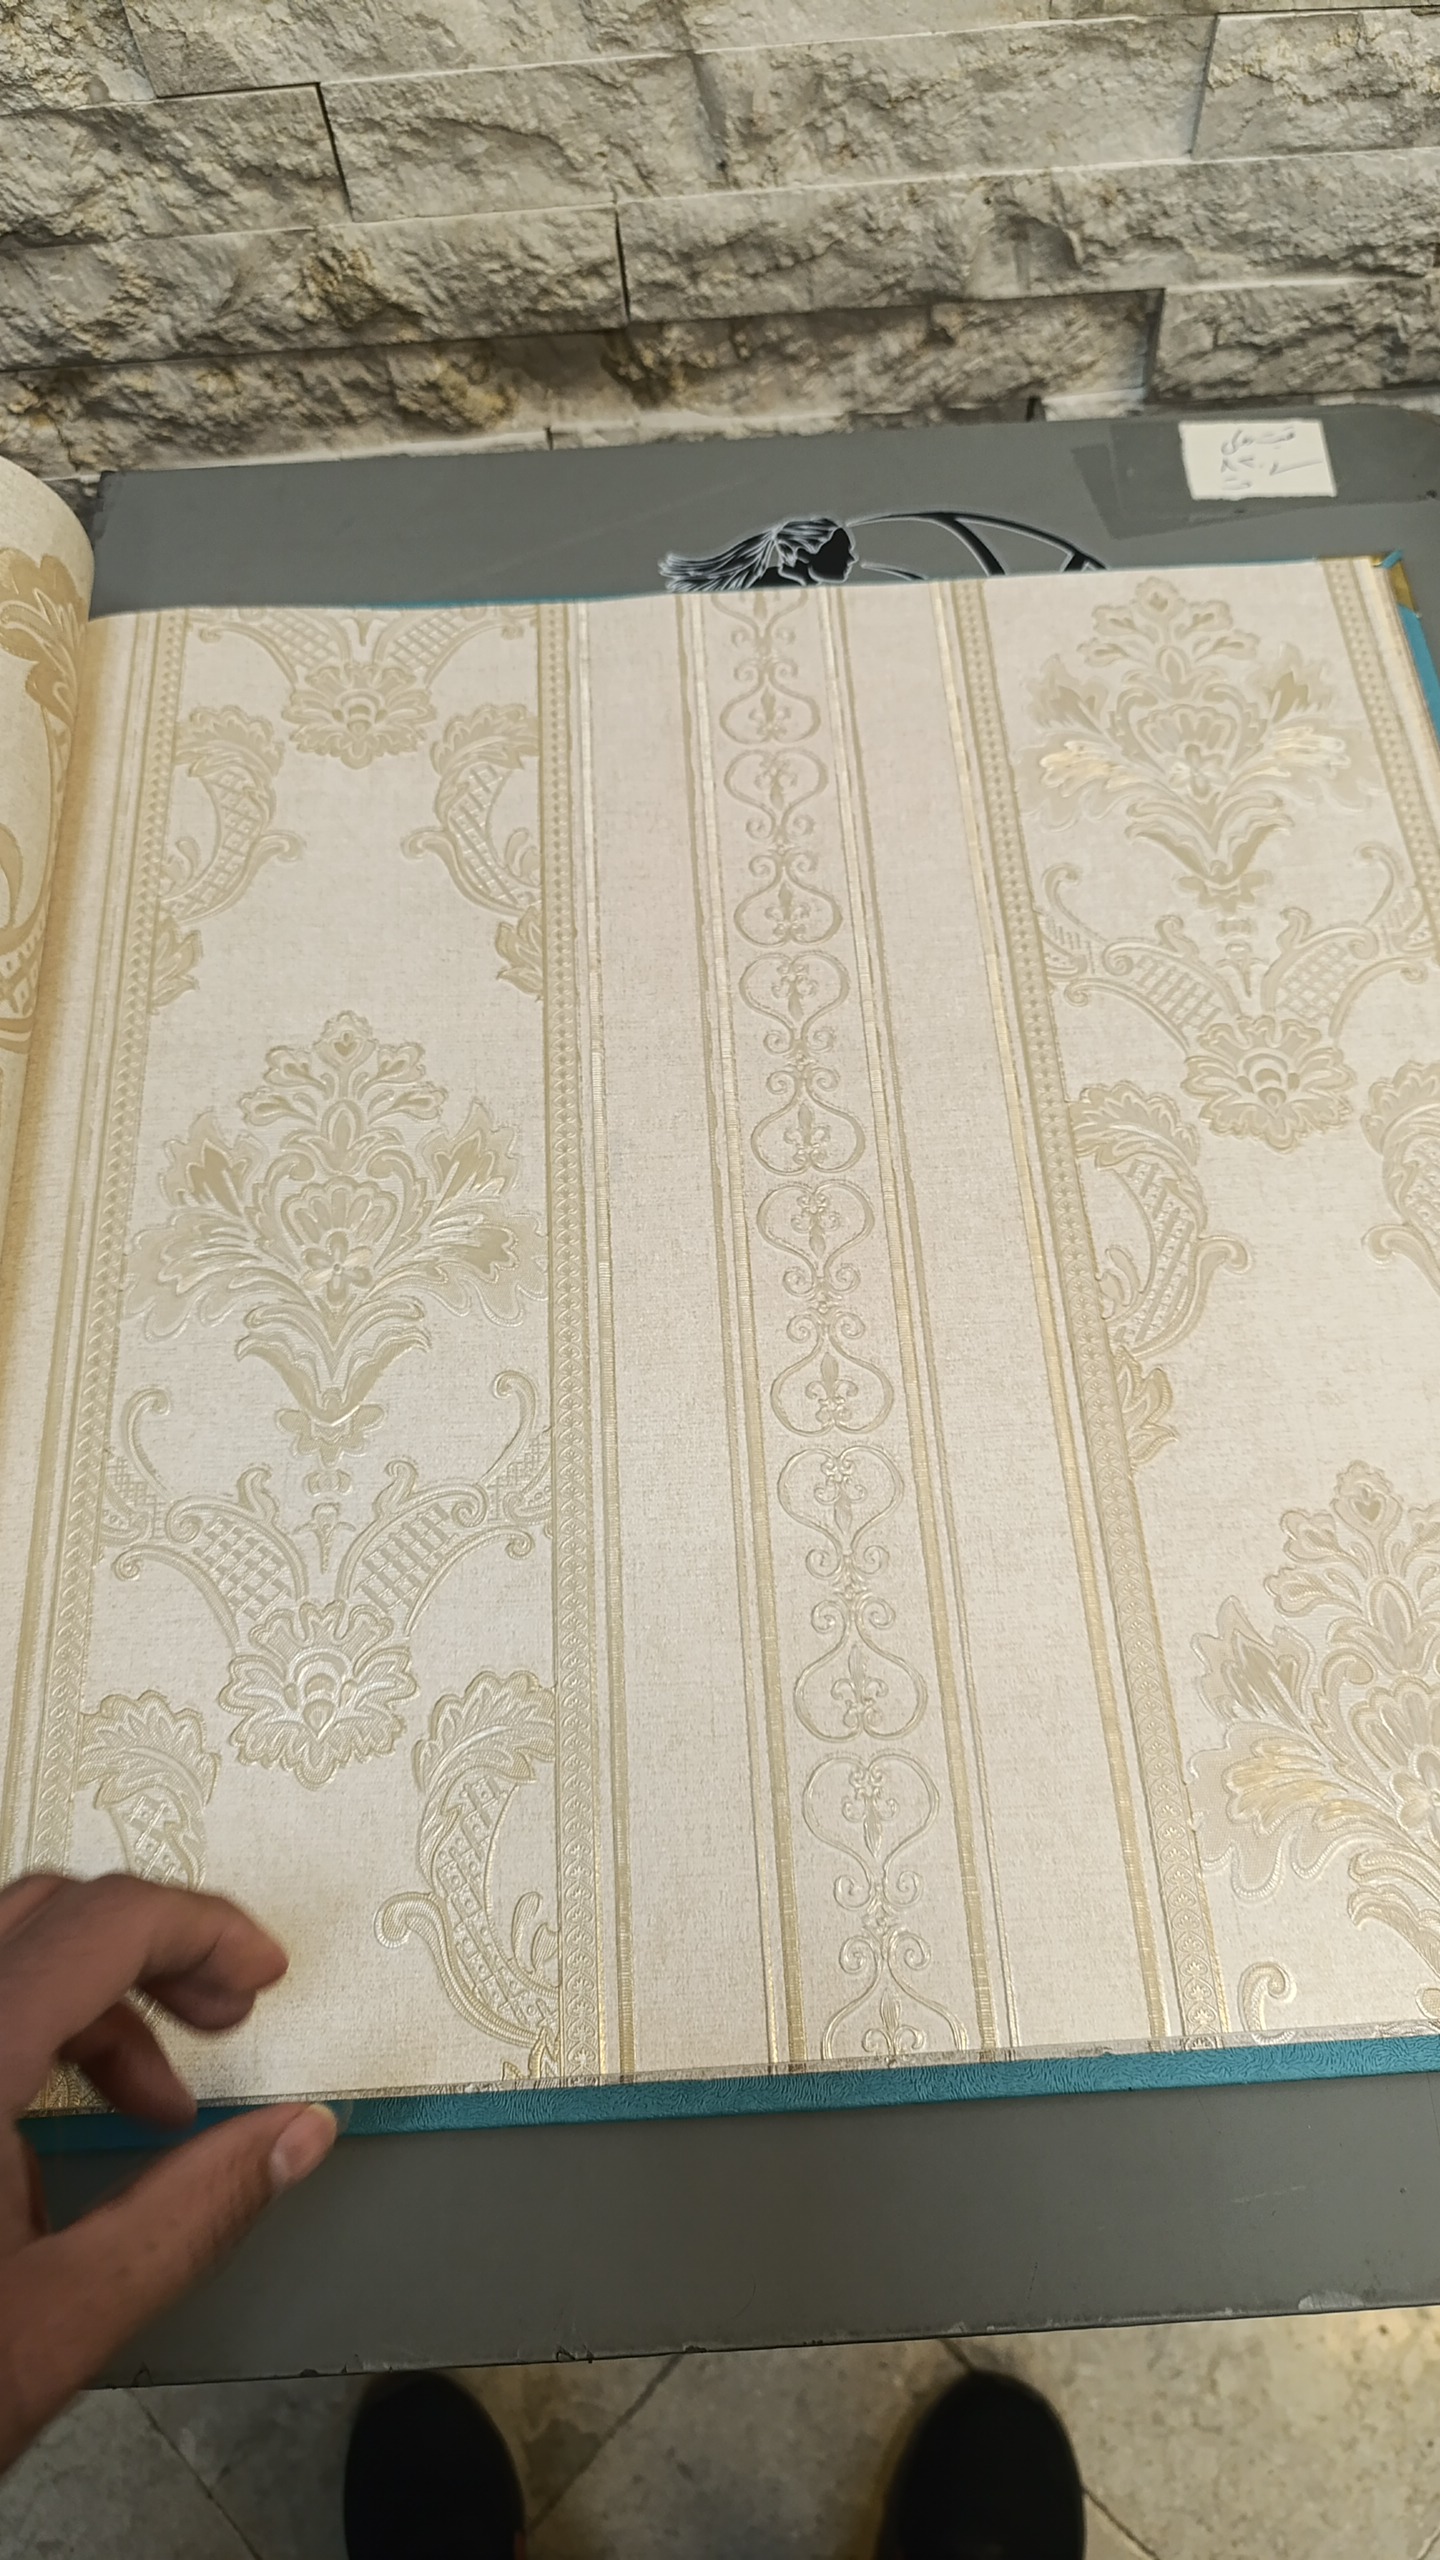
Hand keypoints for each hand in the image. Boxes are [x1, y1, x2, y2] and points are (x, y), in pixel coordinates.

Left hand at [0, 1870, 336, 2472]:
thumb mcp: (66, 2318)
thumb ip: (196, 2210)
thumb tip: (293, 2137)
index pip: (103, 1924)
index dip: (203, 1930)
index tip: (259, 1975)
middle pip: (47, 1914)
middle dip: (153, 1952)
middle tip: (222, 2014)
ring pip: (2, 1955)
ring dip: (92, 2001)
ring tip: (153, 2100)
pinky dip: (27, 2033)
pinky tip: (59, 2124)